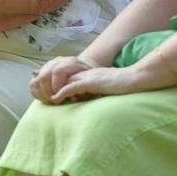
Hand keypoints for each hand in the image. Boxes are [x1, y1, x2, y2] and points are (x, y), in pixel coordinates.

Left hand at [33, 57, 159, 103]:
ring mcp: (88, 77)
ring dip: (53, 89)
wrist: (135, 78)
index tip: (47, 93)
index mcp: (88, 74)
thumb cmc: (124, 85)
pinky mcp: (92, 82)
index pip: (67, 77)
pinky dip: (62, 92)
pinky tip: (55, 99)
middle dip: (49, 86)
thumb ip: (96, 91)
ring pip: (64, 81)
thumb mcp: (106, 88)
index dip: (56, 84)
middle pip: (61, 77)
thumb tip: (90, 101)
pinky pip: (73, 86)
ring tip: (45, 99)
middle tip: (41, 97)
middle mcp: (85, 73)